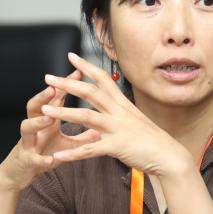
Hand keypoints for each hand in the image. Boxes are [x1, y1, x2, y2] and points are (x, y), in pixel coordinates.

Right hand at [0, 70, 97, 190]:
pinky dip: (41, 159)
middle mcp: (34, 128)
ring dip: (37, 123)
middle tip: (52, 87)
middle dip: (42, 96)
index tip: (78, 72)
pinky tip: (49, 160)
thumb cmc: (45, 152)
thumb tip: (103, 125)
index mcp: (46, 120)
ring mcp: (28, 144)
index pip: (53, 98)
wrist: (21, 173)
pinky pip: (33, 159)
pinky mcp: (27, 161)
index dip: (64, 85)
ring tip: (49, 118)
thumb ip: (83, 134)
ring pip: (27, 128)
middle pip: (34, 107)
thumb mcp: (67, 143)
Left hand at [39, 53, 192, 176]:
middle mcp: (119, 113)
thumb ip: (121, 112)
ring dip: (63, 113)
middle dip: (67, 84)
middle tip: (48, 77)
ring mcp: (117, 129)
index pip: (103, 79)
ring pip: (86, 117)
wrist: (169, 156)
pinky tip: (58, 156)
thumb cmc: (152, 139)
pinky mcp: (117, 147)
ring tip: (44, 111)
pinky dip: (73, 153)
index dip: (86, 66)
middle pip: (90, 92)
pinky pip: (90, 149)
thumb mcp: (136, 119)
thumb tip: (112, 104)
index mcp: (123, 104)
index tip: (71, 56)